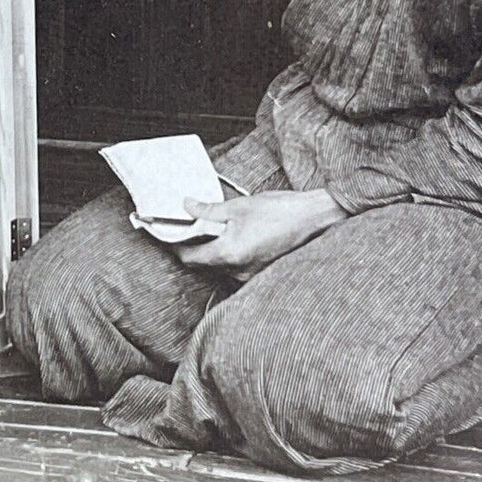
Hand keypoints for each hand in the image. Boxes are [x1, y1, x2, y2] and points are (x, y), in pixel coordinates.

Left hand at [173, 189, 345, 272]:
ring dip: (211, 250)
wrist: (312, 218)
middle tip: (188, 227)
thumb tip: (188, 207)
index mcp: (229, 254)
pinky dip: (228, 253)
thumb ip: (208, 210)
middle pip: (204, 264)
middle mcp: (238, 271)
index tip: (169, 235)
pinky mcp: (260, 272)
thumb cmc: (279, 211)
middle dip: (193, 247)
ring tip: (211, 229)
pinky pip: (235, 266)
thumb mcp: (237, 206)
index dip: (176, 247)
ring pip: (219, 266)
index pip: (191, 258)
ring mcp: (251, 274)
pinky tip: (231, 236)